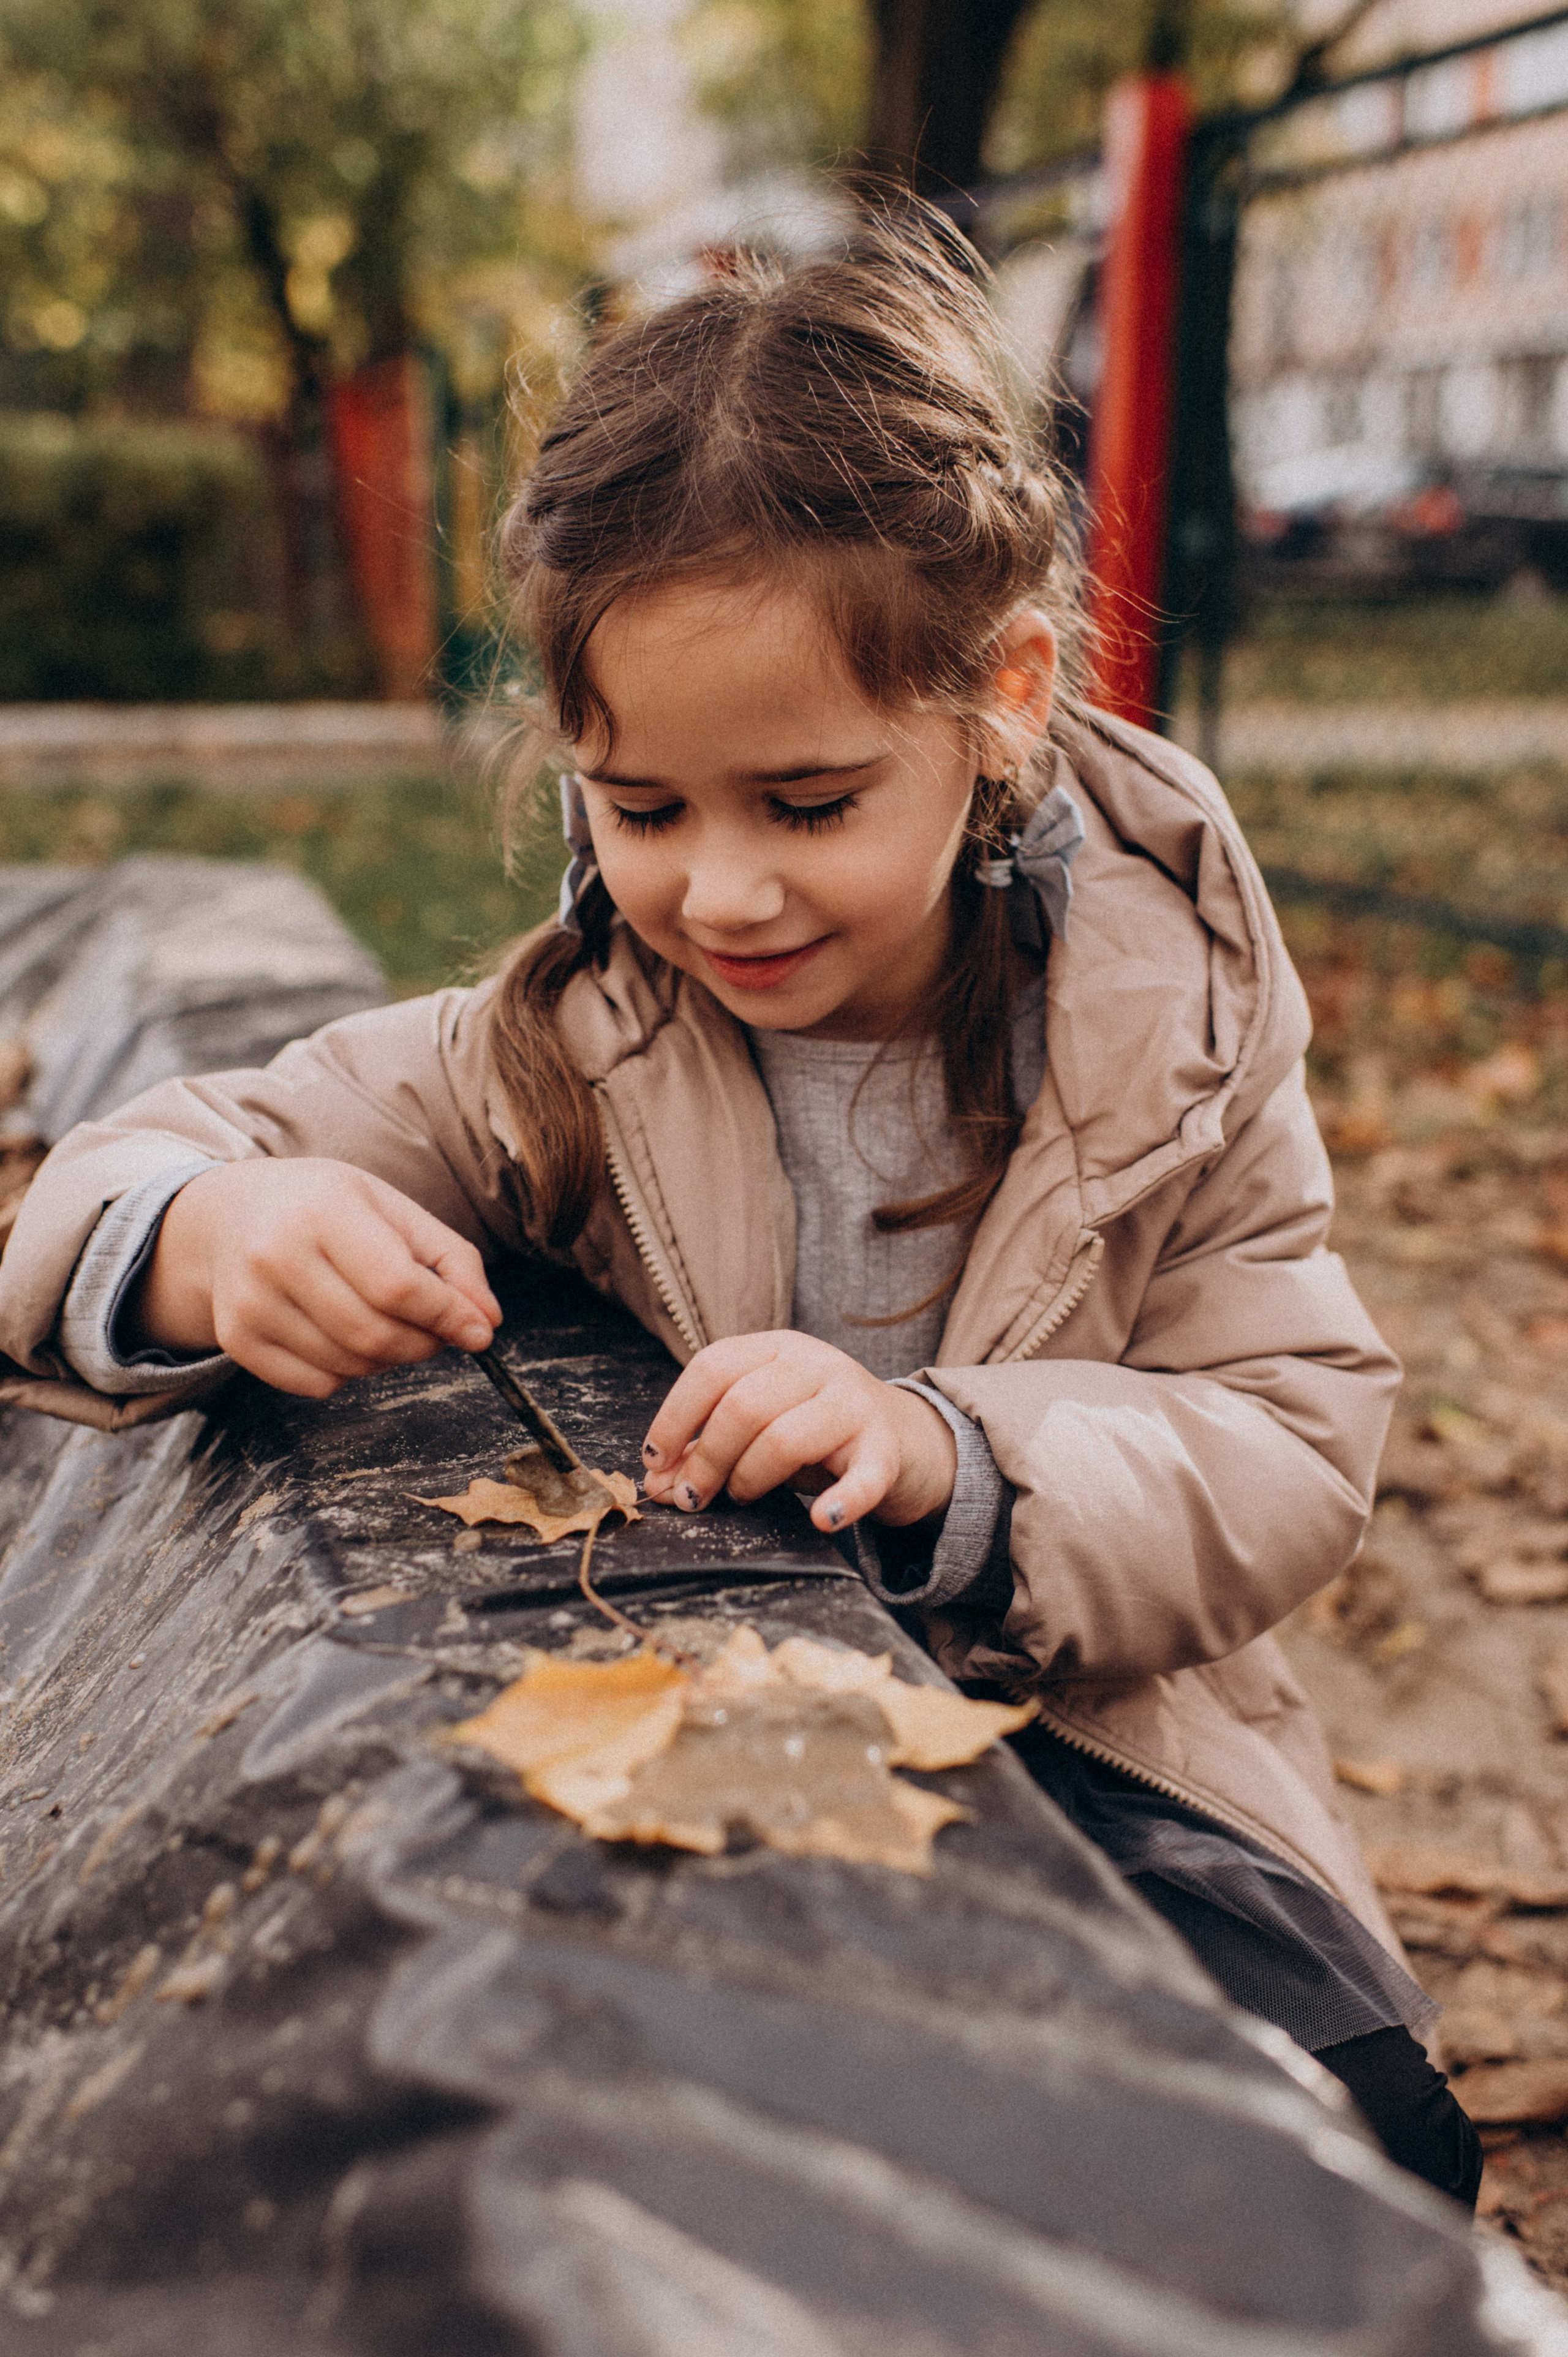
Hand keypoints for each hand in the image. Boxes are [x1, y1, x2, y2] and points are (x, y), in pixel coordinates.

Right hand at [131, 1158, 500, 1398]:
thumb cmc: (326, 1208)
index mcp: (322, 1210)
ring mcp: (249, 1300)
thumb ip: (452, 1259)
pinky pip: (316, 1385)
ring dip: (389, 1359)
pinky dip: (347, 1374)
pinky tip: (343, 1335)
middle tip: (437, 1331)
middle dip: (423, 1344)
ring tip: (388, 1324)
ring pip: (349, 1365)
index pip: (396, 1285)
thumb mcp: (393, 1209)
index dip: (447, 1316)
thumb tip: (486, 1322)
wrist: (230, 1215)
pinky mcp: (236, 1338)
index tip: (479, 1332)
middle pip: (374, 1333)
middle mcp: (276, 1255)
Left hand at [639, 1331, 956, 1534]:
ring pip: (786, 1438)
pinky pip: (864, 1477)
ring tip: (743, 1497)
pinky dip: (842, 1501)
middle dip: (707, 1459)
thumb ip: (708, 1447)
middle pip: (744, 1406)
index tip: (655, 1459)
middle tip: (693, 1498)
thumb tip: (657, 1484)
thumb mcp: (762, 1425)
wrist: (907, 1438)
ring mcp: (855, 1403)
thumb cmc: (817, 1431)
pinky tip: (823, 1519)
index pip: (713, 1366)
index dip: (675, 1415)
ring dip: (750, 1478)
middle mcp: (817, 1364)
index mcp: (778, 1348)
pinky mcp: (887, 1448)